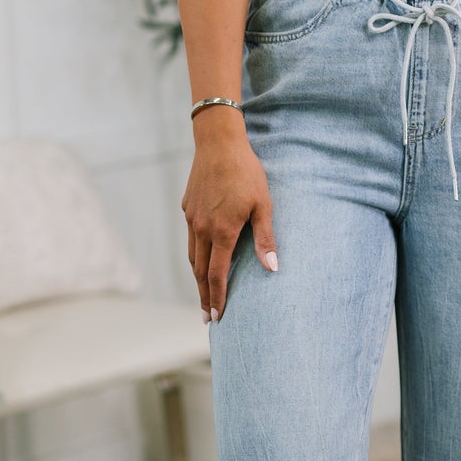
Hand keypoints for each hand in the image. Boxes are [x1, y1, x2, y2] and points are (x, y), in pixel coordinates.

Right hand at [182, 124, 278, 322]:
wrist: (218, 144)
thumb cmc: (247, 173)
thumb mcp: (264, 205)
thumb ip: (266, 238)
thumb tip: (272, 267)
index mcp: (222, 232)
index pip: (218, 275)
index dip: (218, 297)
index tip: (218, 316)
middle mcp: (202, 229)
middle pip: (200, 272)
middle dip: (204, 296)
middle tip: (207, 316)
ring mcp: (192, 219)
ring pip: (192, 256)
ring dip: (197, 278)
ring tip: (203, 294)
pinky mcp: (187, 208)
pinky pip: (190, 238)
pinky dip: (195, 255)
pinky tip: (201, 259)